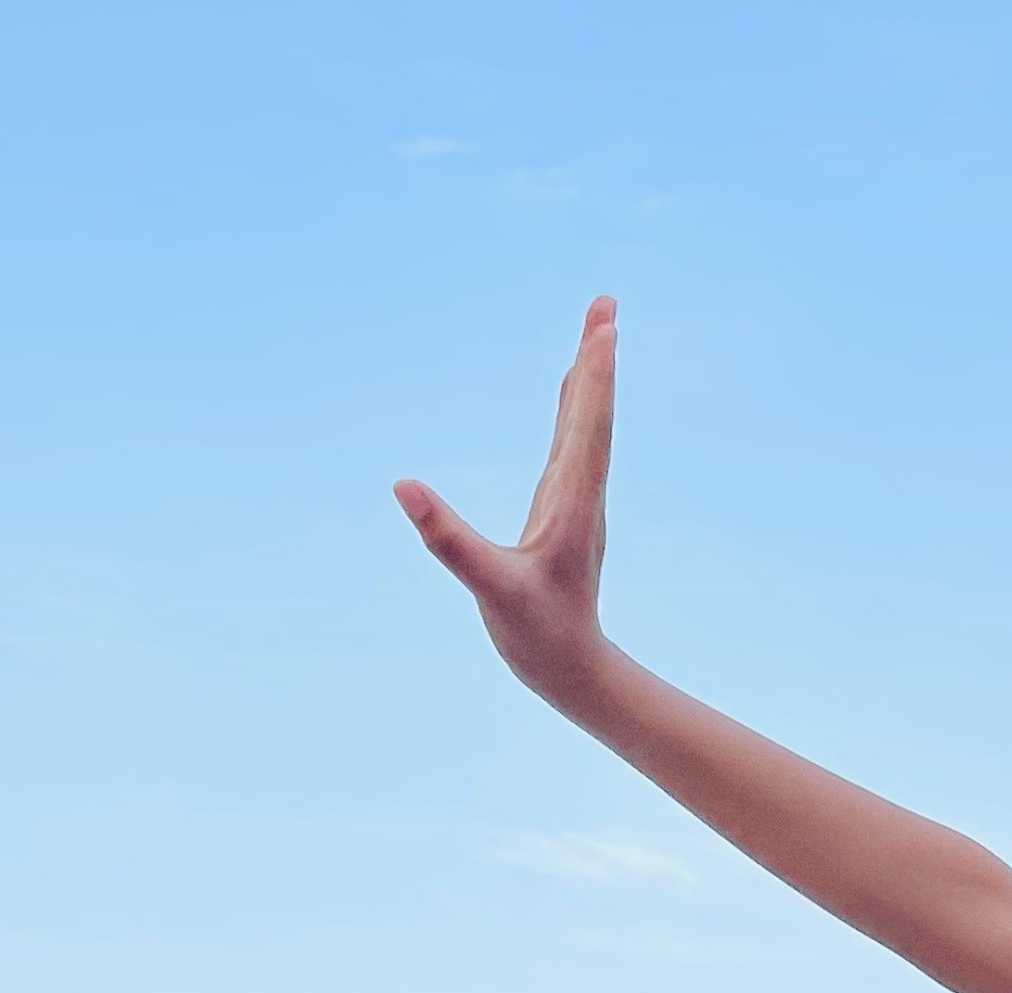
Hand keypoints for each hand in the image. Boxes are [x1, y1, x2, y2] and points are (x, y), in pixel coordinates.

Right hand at [396, 299, 618, 708]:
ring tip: (598, 327)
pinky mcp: (563, 509)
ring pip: (586, 425)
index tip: (604, 328)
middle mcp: (581, 495)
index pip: (586, 429)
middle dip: (597, 358)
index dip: (594, 378)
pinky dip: (575, 407)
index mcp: (572, 506)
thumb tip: (405, 488)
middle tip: (606, 303)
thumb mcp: (489, 590)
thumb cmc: (537, 635)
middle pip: (593, 414)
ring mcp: (575, 500)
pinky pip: (573, 444)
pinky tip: (573, 388)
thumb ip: (449, 542)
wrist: (573, 669)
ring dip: (590, 376)